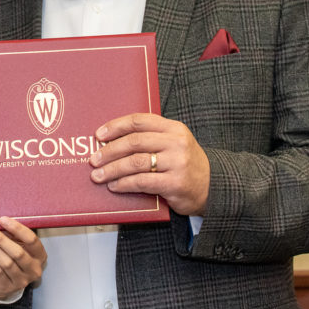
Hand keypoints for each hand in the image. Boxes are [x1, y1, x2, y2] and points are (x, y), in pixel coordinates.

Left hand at [0, 217, 45, 299]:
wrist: (9, 281)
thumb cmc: (15, 256)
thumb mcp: (19, 244)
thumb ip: (13, 235)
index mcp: (40, 255)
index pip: (32, 240)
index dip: (17, 229)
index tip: (2, 219)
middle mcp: (34, 269)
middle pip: (18, 253)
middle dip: (0, 239)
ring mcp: (22, 280)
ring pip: (6, 263)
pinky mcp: (9, 286)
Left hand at [88, 113, 209, 215]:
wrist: (214, 187)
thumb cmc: (185, 164)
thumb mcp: (174, 143)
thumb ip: (151, 138)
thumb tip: (111, 140)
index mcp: (174, 128)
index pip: (139, 121)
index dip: (116, 126)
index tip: (99, 135)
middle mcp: (176, 143)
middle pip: (134, 142)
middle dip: (110, 151)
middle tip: (94, 159)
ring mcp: (177, 163)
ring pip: (135, 162)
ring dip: (112, 169)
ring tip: (98, 175)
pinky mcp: (175, 184)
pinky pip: (142, 181)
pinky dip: (124, 183)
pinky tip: (114, 186)